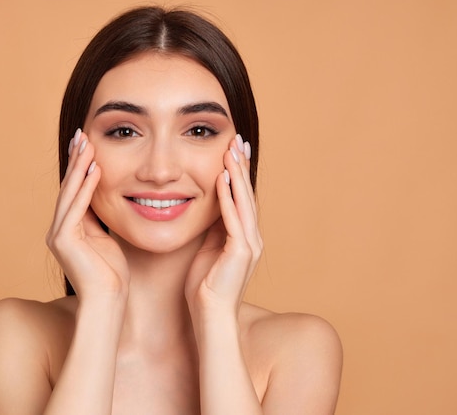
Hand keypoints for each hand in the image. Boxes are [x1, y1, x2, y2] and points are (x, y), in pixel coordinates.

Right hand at [46, 130, 129, 301]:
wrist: (109, 302)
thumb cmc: (112, 275)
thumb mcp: (105, 238)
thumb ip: (98, 219)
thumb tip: (102, 196)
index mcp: (67, 229)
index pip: (74, 191)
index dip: (80, 167)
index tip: (87, 144)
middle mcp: (58, 230)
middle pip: (68, 187)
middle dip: (76, 159)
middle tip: (82, 134)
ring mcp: (58, 235)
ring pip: (69, 193)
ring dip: (79, 167)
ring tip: (87, 143)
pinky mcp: (63, 240)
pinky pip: (76, 208)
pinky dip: (86, 187)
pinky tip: (95, 169)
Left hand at [184, 134, 262, 316]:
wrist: (210, 317)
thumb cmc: (204, 287)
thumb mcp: (208, 249)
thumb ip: (213, 228)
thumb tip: (207, 205)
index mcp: (244, 237)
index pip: (242, 198)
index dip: (238, 173)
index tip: (233, 150)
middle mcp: (252, 238)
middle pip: (247, 194)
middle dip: (241, 166)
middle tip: (236, 140)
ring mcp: (249, 245)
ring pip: (244, 202)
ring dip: (237, 175)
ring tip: (231, 150)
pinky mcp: (240, 253)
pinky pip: (233, 219)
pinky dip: (227, 197)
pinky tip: (221, 178)